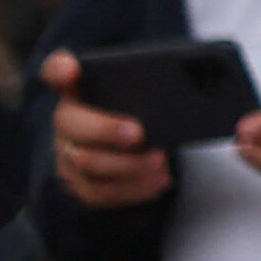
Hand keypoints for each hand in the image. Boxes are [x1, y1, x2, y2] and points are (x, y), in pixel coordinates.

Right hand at [41, 53, 172, 211]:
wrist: (134, 145)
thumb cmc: (143, 107)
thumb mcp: (148, 89)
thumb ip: (159, 80)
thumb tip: (205, 76)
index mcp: (80, 86)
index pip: (55, 71)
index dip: (59, 69)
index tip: (72, 68)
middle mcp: (66, 119)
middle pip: (69, 123)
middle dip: (105, 129)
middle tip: (139, 133)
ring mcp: (67, 154)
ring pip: (84, 162)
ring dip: (126, 165)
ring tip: (160, 161)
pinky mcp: (79, 184)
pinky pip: (99, 192)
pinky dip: (132, 189)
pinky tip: (160, 181)